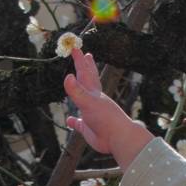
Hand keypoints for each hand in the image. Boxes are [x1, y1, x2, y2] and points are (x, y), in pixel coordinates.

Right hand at [63, 50, 149, 167]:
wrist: (118, 138)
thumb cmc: (106, 119)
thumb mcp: (89, 102)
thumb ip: (77, 91)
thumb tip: (68, 77)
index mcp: (93, 92)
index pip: (84, 72)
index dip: (79, 60)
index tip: (75, 47)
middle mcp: (92, 101)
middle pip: (88, 80)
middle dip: (85, 68)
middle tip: (85, 55)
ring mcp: (90, 114)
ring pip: (82, 101)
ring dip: (78, 92)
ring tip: (75, 85)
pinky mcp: (88, 129)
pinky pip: (79, 124)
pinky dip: (74, 121)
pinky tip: (70, 120)